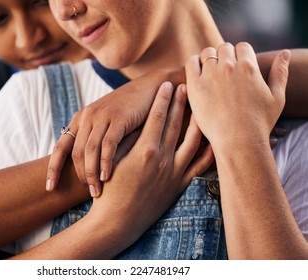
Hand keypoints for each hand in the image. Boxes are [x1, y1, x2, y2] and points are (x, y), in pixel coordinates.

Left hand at [47, 68, 185, 195]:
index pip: (61, 147)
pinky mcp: (118, 118)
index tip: (49, 187)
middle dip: (80, 176)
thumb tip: (87, 168)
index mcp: (80, 119)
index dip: (53, 168)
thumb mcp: (107, 125)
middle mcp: (87, 117)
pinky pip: (107, 145)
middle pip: (75, 153)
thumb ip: (95, 141)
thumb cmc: (129, 113)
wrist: (150, 90)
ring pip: (89, 151)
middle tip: (88, 193)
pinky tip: (107, 177)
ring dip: (92, 174)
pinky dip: (106, 163)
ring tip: (96, 192)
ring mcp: (102, 116)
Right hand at [88, 82, 213, 237]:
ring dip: (197, 121)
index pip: (157, 117)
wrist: (117, 221)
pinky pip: (199, 166)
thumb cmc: (109, 191)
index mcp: (145, 150)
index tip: (168, 84)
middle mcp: (163, 158)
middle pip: (175, 124)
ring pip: (192, 141)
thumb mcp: (113, 162)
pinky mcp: (179, 185)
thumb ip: (127, 141)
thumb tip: (139, 122)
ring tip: (202, 106)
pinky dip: (209, 152)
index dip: (163, 99)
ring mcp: (174, 172)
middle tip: (186, 85)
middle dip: (181, 102)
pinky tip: (215, 140)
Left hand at [185, 42, 289, 151]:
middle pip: (224, 48)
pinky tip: (197, 73)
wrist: (238, 140)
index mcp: (249, 67)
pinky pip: (191, 63)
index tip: (237, 66)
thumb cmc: (259, 122)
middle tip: (223, 71)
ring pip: (207, 53)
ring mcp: (211, 75)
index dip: (240, 55)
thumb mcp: (277, 97)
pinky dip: (194, 63)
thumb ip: (280, 73)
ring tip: (210, 72)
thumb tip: (285, 53)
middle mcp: (230, 67)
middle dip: (225, 56)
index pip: (242, 47)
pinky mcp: (195, 85)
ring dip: (209, 59)